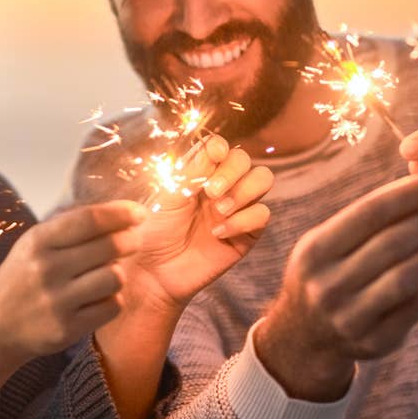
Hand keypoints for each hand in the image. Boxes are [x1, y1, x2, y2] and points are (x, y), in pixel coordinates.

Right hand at [0, 201, 144, 362]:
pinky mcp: (68, 329)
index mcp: (38, 241)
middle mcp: (47, 269)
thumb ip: (68, 226)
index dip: (120, 213)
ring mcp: (57, 301)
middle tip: (133, 241)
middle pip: (109, 247)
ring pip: (115, 277)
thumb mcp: (33, 243)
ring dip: (118, 273)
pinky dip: (113, 299)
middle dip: (130, 240)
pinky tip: (101, 296)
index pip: (89, 220)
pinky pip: (111, 306)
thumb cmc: (21, 277)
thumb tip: (115, 209)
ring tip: (109, 272)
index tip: (139, 212)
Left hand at [127, 133, 272, 312]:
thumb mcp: (169, 195)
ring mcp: (236, 209)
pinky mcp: (247, 234)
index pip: (222, 149)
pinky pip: (262, 215)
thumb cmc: (156, 231)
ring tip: (218, 210)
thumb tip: (216, 147)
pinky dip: (243, 220)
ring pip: (262, 180)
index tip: (214, 156)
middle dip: (232, 171)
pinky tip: (218, 233)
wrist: (155, 271)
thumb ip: (193, 171)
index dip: (221, 148)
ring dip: (243, 192)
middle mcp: (222, 187)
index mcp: (200, 174)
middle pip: (245, 161)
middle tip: (210, 192)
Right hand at [257, 173, 417, 398]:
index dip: (408, 194)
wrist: (304, 336)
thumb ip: (364, 220)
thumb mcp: (325, 243)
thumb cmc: (325, 273)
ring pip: (407, 277)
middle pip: (392, 244)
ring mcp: (351, 318)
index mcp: (314, 252)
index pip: (370, 213)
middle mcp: (328, 286)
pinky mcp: (376, 343)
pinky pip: (416, 307)